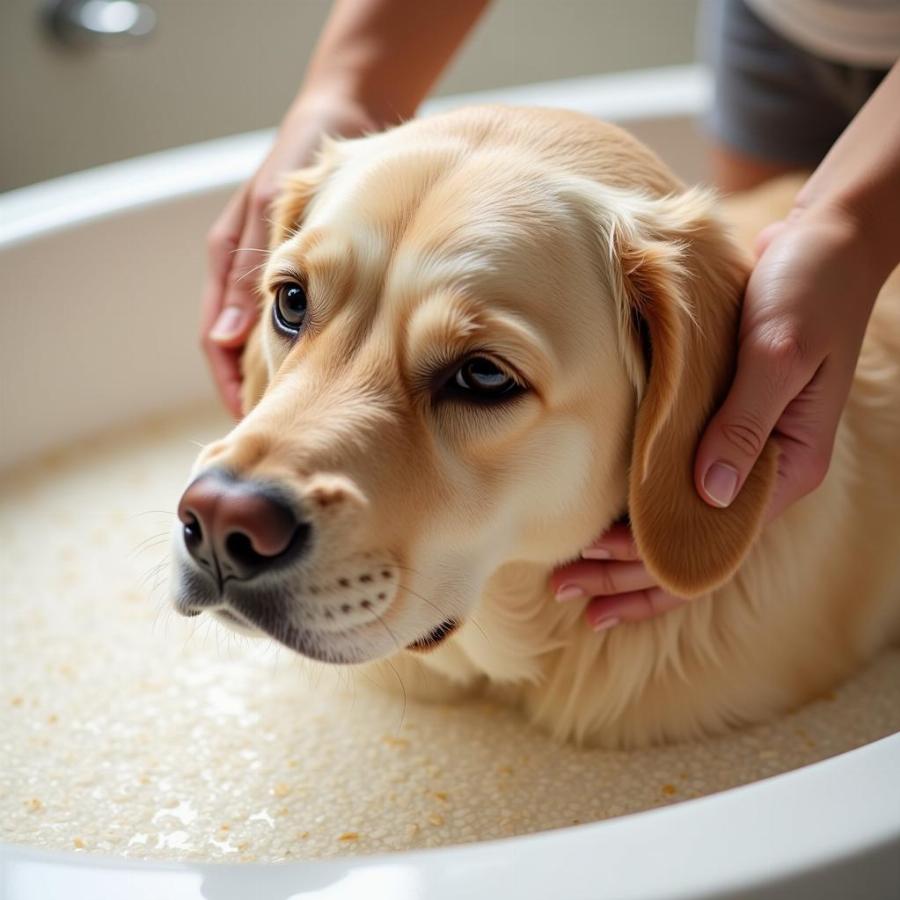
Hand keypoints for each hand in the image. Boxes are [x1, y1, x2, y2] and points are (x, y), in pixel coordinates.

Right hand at [201, 95, 378, 415]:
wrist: (344, 116)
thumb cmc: (303, 158)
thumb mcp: (271, 210)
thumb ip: (249, 270)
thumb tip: (227, 338)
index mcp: (226, 259)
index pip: (217, 342)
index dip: (230, 384)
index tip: (248, 419)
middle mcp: (243, 271)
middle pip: (237, 348)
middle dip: (252, 388)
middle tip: (276, 427)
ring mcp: (269, 271)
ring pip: (264, 338)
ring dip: (274, 372)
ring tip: (299, 409)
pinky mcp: (297, 267)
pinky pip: (290, 319)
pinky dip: (297, 348)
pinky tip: (321, 368)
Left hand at [554, 202, 879, 629]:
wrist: (827, 246)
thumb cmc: (808, 292)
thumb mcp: (777, 353)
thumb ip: (742, 423)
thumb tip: (706, 495)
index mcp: (787, 466)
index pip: (712, 542)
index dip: (651, 564)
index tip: (593, 571)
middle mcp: (765, 471)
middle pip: (690, 546)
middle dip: (627, 575)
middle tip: (564, 589)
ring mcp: (744, 451)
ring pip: (680, 525)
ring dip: (626, 555)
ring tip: (572, 577)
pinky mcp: (722, 426)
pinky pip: (678, 487)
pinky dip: (640, 512)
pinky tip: (601, 525)